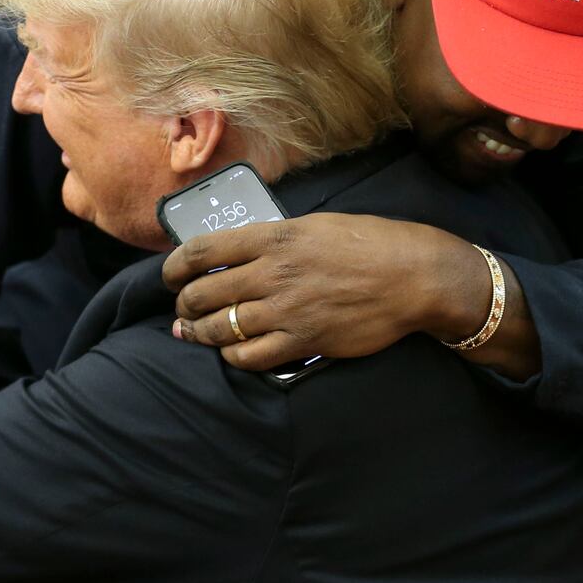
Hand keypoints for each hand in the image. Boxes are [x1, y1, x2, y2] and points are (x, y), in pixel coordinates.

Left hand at [161, 213, 488, 370]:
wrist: (413, 276)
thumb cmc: (371, 243)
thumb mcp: (317, 225)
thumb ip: (277, 239)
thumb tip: (244, 253)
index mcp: (274, 237)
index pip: (202, 251)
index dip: (174, 267)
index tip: (170, 276)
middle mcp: (272, 273)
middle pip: (203, 292)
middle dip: (184, 304)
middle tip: (183, 309)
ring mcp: (286, 310)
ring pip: (221, 328)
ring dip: (199, 333)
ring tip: (193, 333)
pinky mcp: (303, 341)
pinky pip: (250, 357)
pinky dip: (232, 356)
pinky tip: (232, 352)